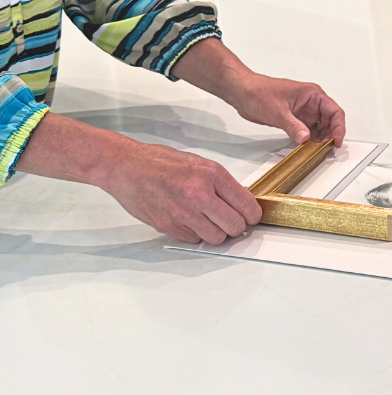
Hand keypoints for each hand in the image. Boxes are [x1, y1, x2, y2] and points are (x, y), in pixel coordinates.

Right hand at [102, 140, 261, 243]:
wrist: (127, 167)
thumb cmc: (160, 162)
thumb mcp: (199, 163)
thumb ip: (221, 183)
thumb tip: (240, 199)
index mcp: (212, 175)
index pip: (246, 204)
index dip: (252, 214)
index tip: (252, 216)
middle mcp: (200, 195)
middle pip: (234, 226)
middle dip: (237, 226)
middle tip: (233, 222)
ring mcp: (183, 213)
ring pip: (216, 238)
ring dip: (217, 233)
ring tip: (211, 222)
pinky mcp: (168, 226)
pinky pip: (193, 240)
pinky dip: (196, 234)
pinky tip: (191, 221)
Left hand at [229, 73, 345, 145]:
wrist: (243, 92)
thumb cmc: (259, 91)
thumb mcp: (278, 111)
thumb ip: (293, 126)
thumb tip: (306, 138)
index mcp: (312, 94)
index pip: (334, 111)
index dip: (339, 127)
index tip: (336, 141)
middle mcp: (311, 103)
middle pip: (330, 122)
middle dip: (330, 136)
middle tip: (326, 150)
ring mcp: (303, 112)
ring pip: (320, 128)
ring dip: (320, 140)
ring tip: (317, 151)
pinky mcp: (295, 120)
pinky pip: (308, 132)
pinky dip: (309, 141)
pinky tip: (307, 148)